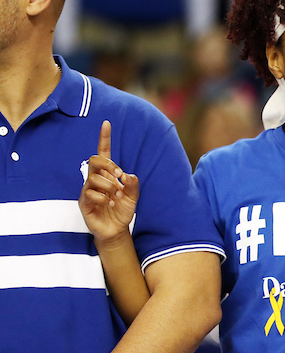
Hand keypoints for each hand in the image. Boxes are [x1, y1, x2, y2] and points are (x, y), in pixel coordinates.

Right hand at [79, 120, 139, 243]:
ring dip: (108, 185)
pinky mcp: (83, 201)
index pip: (104, 153)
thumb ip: (133, 185)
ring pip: (93, 177)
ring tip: (115, 197)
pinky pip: (89, 193)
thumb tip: (127, 175)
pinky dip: (103, 197)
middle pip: (94, 160)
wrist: (116, 229)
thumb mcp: (133, 197)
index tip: (107, 123)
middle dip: (108, 164)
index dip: (104, 138)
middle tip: (119, 175)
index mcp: (108, 174)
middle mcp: (96, 179)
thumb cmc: (122, 210)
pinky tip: (109, 203)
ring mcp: (88, 190)